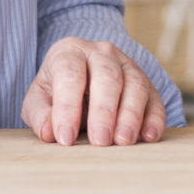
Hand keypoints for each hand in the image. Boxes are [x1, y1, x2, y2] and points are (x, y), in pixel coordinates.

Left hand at [21, 38, 167, 146]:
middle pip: (107, 77)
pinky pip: (155, 98)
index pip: (70, 74)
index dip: (67, 107)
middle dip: (104, 111)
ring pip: (135, 84)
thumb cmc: (56, 91)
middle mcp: (101, 53)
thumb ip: (39, 114)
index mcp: (69, 52)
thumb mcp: (38, 99)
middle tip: (100, 141)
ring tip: (123, 142)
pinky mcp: (147, 83)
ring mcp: (127, 65)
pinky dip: (154, 118)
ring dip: (131, 115)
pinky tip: (149, 137)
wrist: (79, 80)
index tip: (65, 138)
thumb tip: (49, 132)